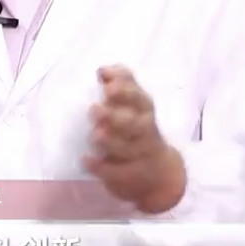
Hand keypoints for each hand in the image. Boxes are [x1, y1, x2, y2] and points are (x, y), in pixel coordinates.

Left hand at [82, 65, 185, 214]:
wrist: (159, 172)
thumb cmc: (136, 127)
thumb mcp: (134, 105)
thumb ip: (121, 83)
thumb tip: (103, 70)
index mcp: (144, 110)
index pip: (140, 98)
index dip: (125, 90)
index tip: (107, 85)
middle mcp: (146, 131)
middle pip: (135, 124)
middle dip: (115, 117)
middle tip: (94, 110)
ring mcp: (141, 155)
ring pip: (128, 149)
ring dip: (110, 141)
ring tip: (94, 135)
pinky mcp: (132, 175)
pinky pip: (118, 173)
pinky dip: (101, 167)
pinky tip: (85, 160)